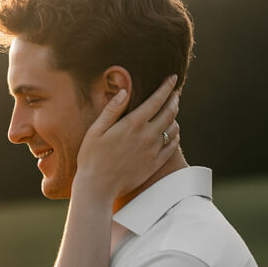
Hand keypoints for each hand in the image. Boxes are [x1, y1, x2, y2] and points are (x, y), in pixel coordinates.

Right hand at [73, 75, 180, 201]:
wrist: (98, 188)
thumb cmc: (92, 158)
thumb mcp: (96, 130)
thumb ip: (112, 109)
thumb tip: (125, 91)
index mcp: (132, 124)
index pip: (157, 99)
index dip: (167, 87)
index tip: (172, 78)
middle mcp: (147, 135)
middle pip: (169, 112)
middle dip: (173, 99)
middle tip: (174, 93)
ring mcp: (153, 151)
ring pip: (173, 128)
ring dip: (175, 116)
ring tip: (173, 111)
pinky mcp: (155, 164)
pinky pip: (172, 146)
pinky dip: (175, 135)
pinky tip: (172, 132)